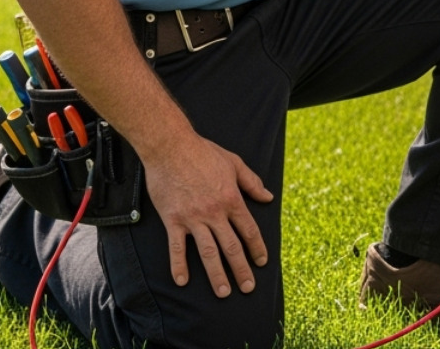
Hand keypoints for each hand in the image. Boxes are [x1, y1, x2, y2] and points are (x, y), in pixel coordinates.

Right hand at [143, 134, 273, 296]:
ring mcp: (193, 218)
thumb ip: (252, 182)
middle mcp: (215, 212)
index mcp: (232, 199)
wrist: (171, 147)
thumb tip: (268, 197)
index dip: (257, 249)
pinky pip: (176, 247)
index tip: (262, 263)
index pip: (249, 230)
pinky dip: (179, 265)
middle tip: (248, 287)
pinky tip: (182, 281)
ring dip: (216, 274)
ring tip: (223, 292)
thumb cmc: (204, 153)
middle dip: (241, 269)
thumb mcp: (234, 163)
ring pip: (208, 252)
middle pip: (232, 247)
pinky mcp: (173, 220)